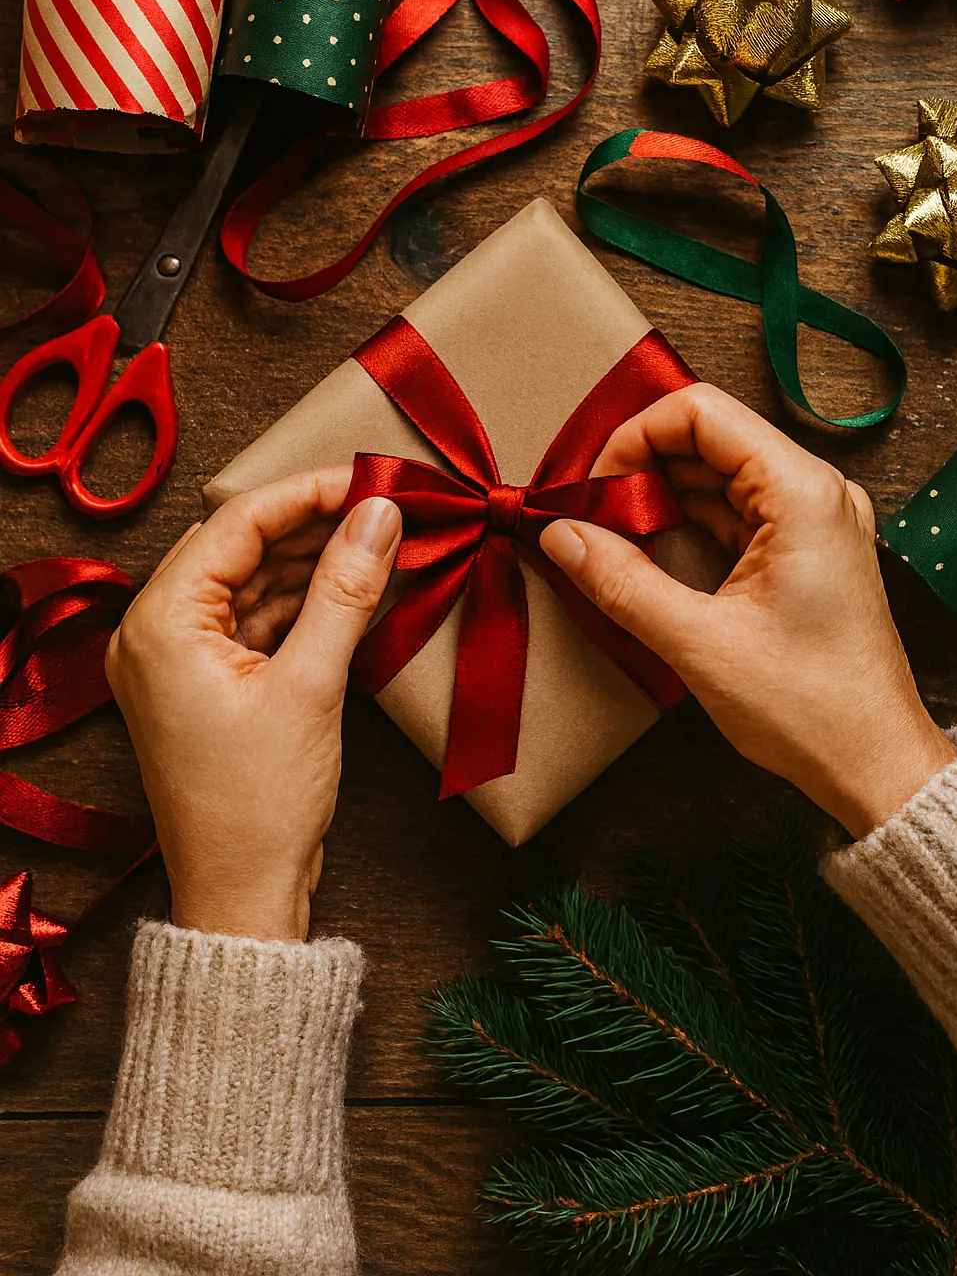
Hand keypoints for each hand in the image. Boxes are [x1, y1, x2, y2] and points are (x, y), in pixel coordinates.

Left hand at [106, 471, 401, 941]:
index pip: (238, 523)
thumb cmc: (259, 804)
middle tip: (385, 504)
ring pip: (251, 581)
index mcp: (160, 623)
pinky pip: (254, 620)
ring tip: (381, 539)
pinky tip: (354, 586)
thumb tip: (381, 513)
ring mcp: (177, 660)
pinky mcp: (205, 684)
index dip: (310, 492)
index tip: (373, 476)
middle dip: (314, 522)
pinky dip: (302, 602)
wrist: (242, 895)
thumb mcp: (312, 686)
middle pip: (241, 546)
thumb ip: (346, 589)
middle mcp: (155, 632)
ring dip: (312, 560)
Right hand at [540, 384, 955, 837]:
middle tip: (586, 512)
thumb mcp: (698, 643)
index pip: (702, 413)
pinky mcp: (806, 553)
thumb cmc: (809, 707)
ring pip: (718, 477)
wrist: (875, 764)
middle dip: (640, 468)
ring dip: (660, 497)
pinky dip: (687, 524)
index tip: (591, 484)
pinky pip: (735, 513)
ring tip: (606, 534)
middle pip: (709, 439)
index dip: (634, 436)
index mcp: (802, 493)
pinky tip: (646, 553)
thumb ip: (620, 581)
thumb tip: (559, 535)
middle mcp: (815, 492)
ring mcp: (814, 521)